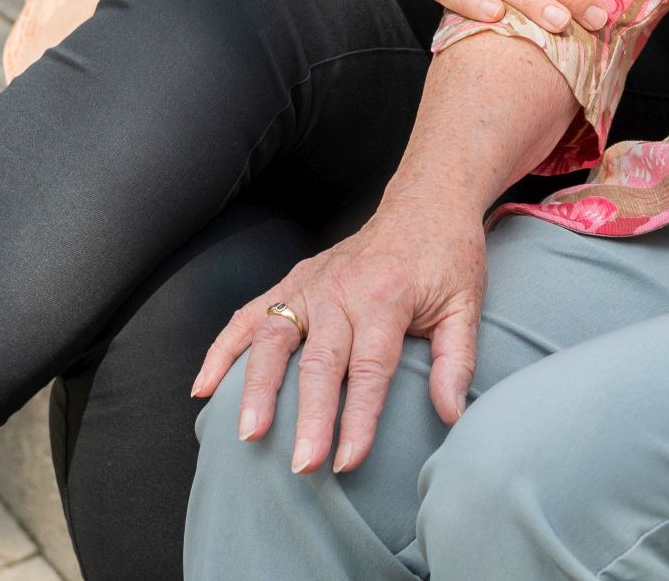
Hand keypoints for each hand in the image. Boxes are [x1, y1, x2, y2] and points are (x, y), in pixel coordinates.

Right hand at [192, 198, 489, 474]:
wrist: (425, 203)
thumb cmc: (447, 258)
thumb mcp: (465, 305)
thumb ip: (455, 361)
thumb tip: (450, 415)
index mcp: (386, 296)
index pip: (369, 368)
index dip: (359, 418)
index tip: (348, 461)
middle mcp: (341, 289)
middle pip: (320, 361)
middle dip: (309, 416)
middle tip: (302, 464)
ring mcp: (310, 283)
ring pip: (275, 338)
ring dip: (257, 387)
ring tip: (247, 432)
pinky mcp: (293, 280)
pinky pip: (250, 314)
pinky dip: (224, 349)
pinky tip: (203, 388)